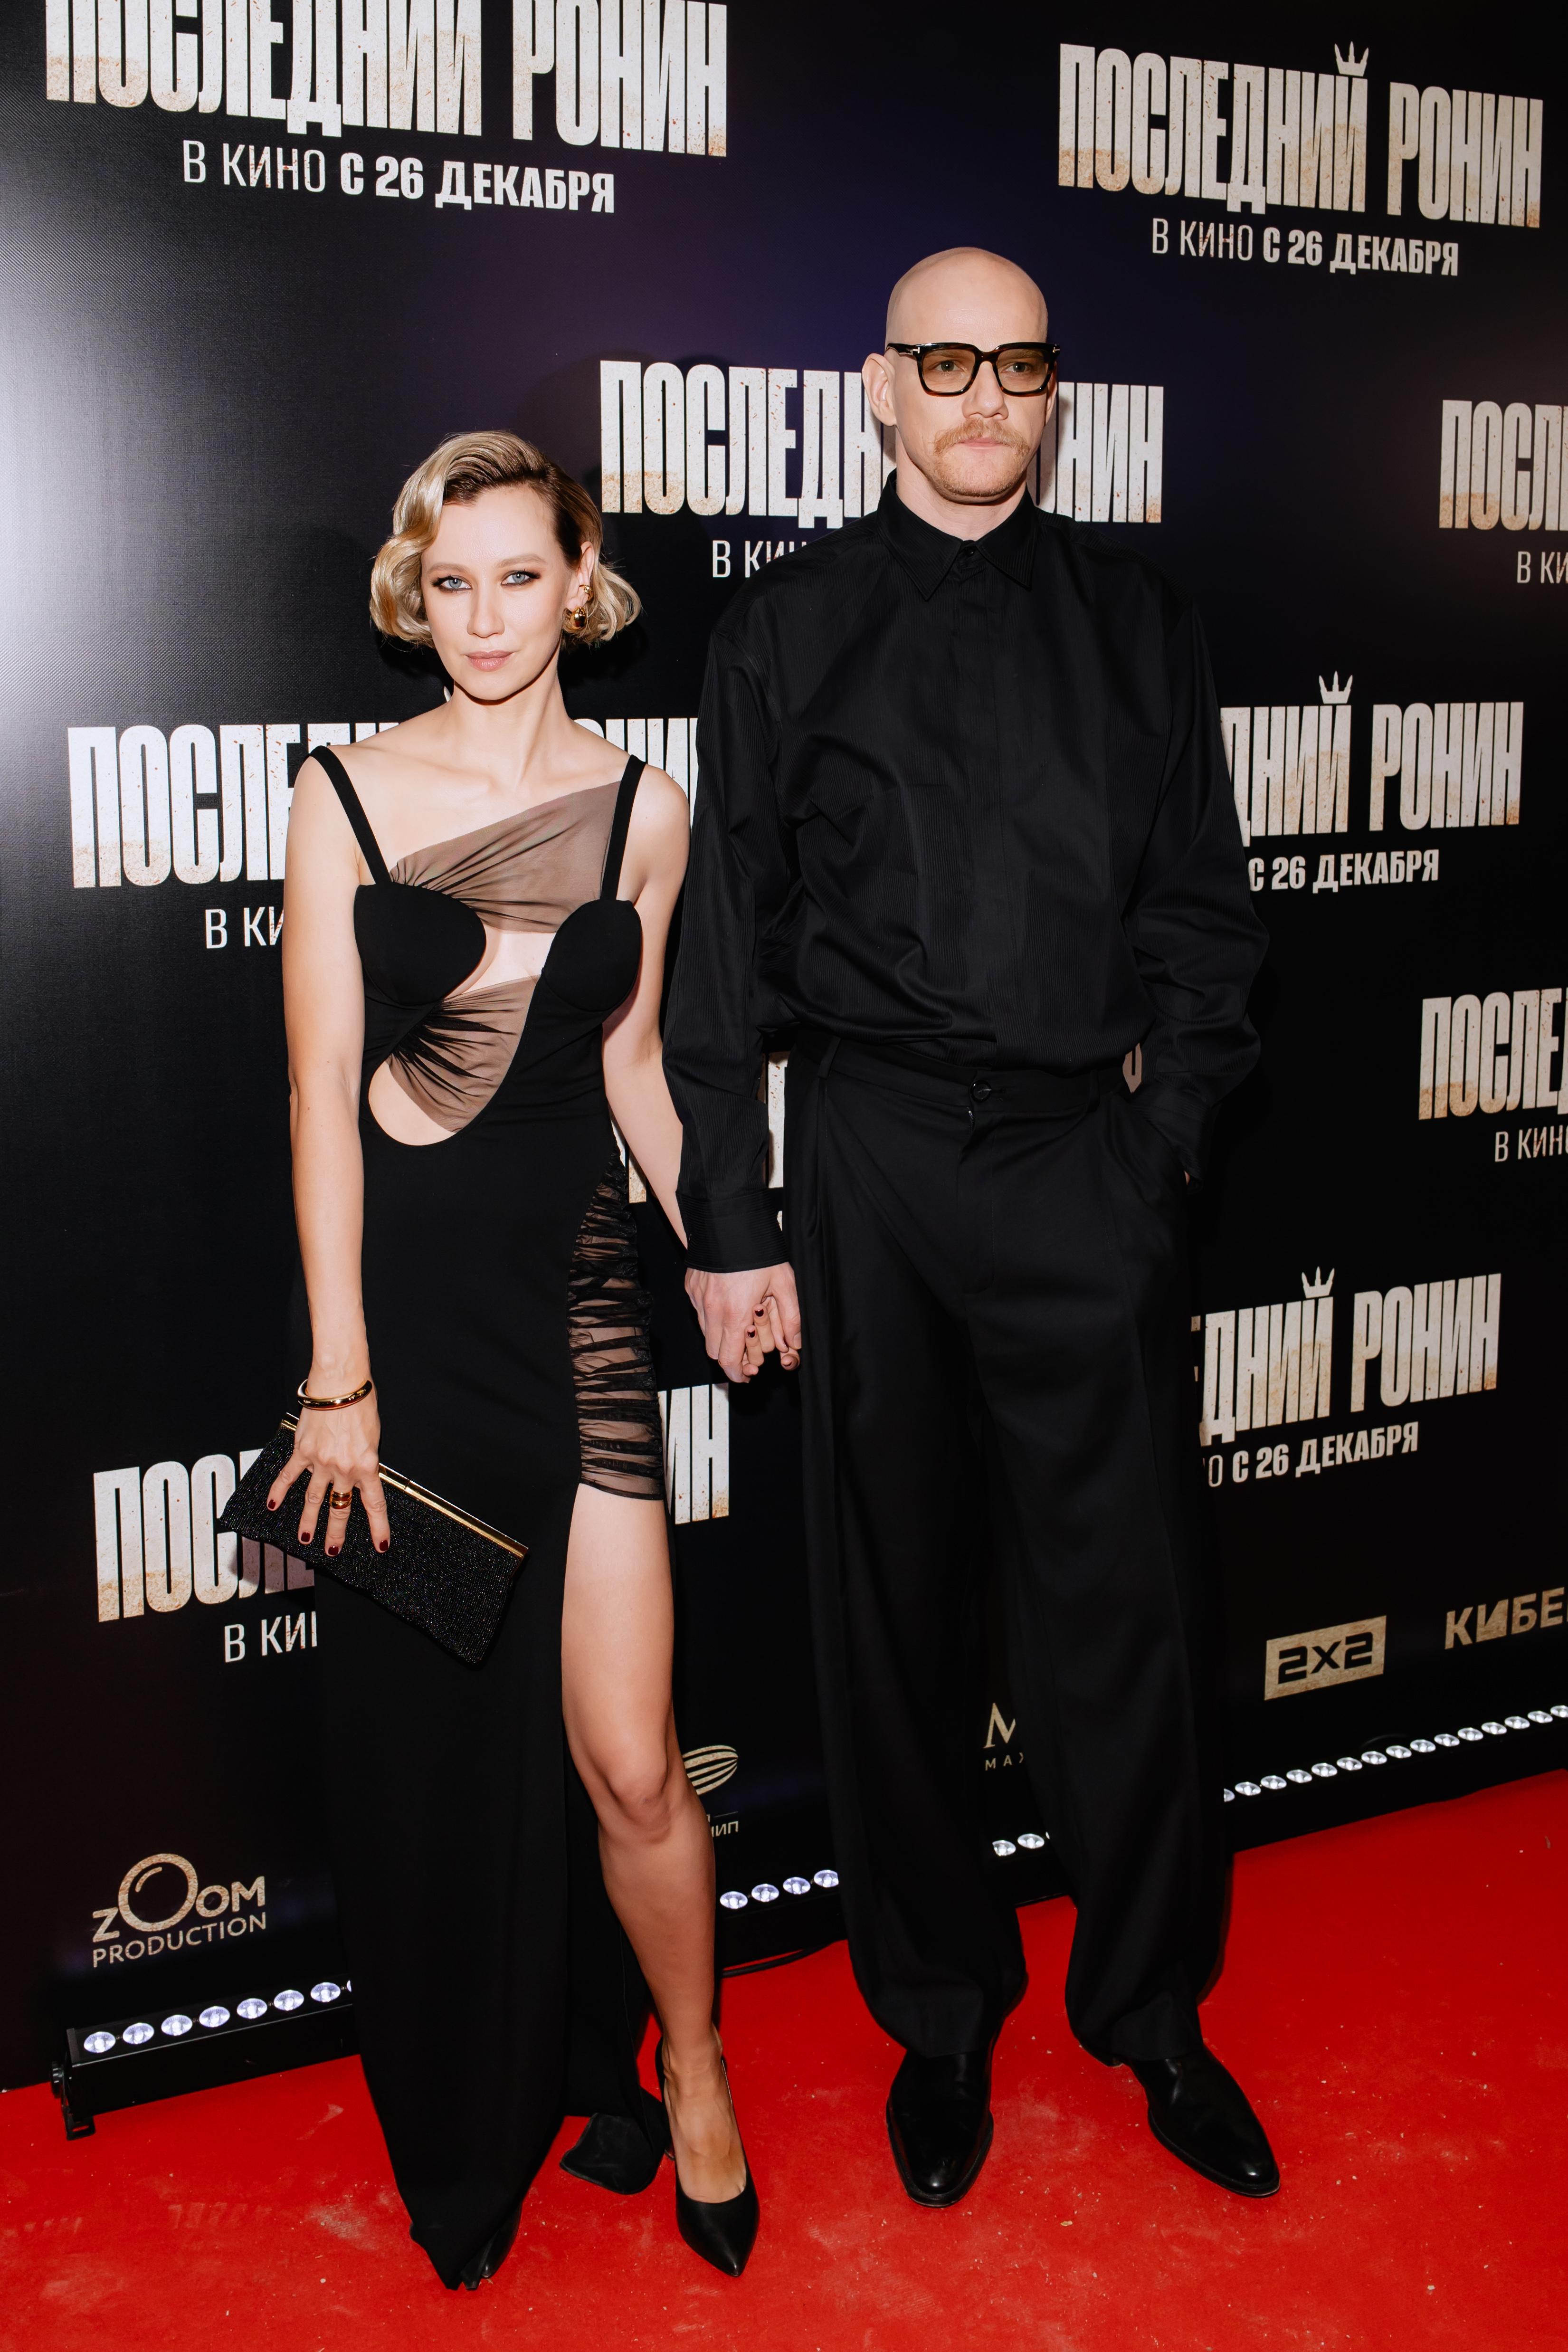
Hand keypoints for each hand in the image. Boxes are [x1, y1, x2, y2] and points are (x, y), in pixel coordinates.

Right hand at [266, 1388, 390, 1554]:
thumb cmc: (361, 1403)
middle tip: (333, 1550)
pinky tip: (272, 1505)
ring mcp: (320, 1462)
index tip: (381, 1545)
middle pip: (340, 1508)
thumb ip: (366, 1459)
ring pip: (313, 1499)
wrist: (341, 1383)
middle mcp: (343, 1468)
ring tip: (304, 1538)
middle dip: (336, 1533)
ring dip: (307, 1521)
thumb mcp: (374, 1437)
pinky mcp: (302, 1451)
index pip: (374, 1504)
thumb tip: (362, 1473)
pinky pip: (289, 1476)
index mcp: (367, 1465)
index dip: (378, 1527)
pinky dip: (279, 1491)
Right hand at [685, 1262, 801, 1383]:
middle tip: (747, 1356)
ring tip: (739, 1329)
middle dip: (730, 1359)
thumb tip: (794, 1342)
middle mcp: (712, 1311)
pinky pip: (699, 1314)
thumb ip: (791, 1317)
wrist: (728, 1222)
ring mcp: (699, 1300)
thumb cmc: (758, 1251)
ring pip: (705, 1334)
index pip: (729, 1360)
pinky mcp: (691, 1289)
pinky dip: (712, 1319)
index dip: (738, 1373)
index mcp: (735, 1314)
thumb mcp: (784, 1283)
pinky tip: (728, 1307)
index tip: (747, 1374)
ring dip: (721, 1339)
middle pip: (714, 1353)